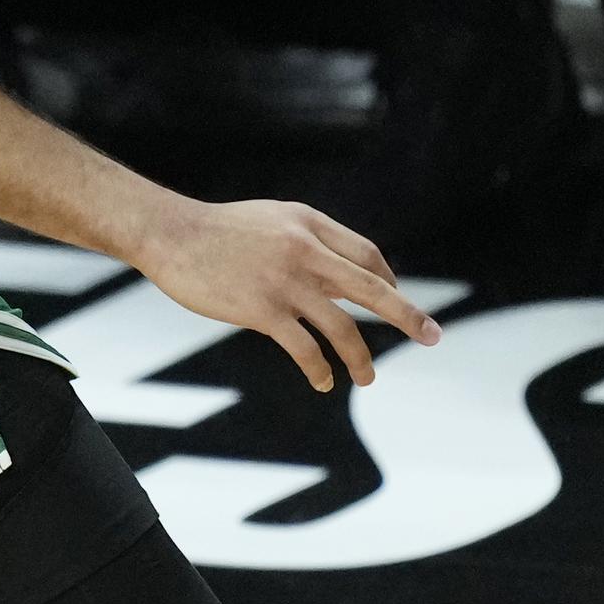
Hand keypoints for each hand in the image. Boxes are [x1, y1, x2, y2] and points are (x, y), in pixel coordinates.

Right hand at [138, 197, 440, 396]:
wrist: (170, 233)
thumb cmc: (218, 230)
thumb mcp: (273, 221)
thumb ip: (308, 243)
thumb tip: (341, 277)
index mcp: (310, 224)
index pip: (366, 255)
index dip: (388, 281)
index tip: (397, 301)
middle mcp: (306, 250)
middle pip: (371, 287)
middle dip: (407, 314)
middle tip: (433, 336)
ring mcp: (285, 281)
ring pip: (341, 326)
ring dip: (360, 357)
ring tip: (367, 379)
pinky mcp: (262, 310)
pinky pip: (304, 347)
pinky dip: (318, 369)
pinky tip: (322, 382)